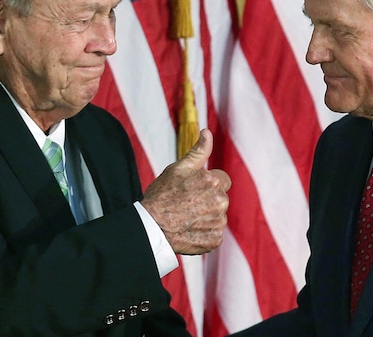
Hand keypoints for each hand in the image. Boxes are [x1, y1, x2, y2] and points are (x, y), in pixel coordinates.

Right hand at [141, 129, 230, 254]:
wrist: (150, 226)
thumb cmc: (162, 195)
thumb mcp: (178, 168)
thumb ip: (198, 151)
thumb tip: (207, 132)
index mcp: (214, 181)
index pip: (222, 180)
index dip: (207, 183)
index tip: (193, 189)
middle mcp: (221, 202)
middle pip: (220, 199)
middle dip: (208, 200)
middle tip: (186, 204)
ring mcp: (218, 222)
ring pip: (217, 216)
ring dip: (206, 217)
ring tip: (186, 218)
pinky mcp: (215, 240)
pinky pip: (213, 234)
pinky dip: (204, 233)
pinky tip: (189, 230)